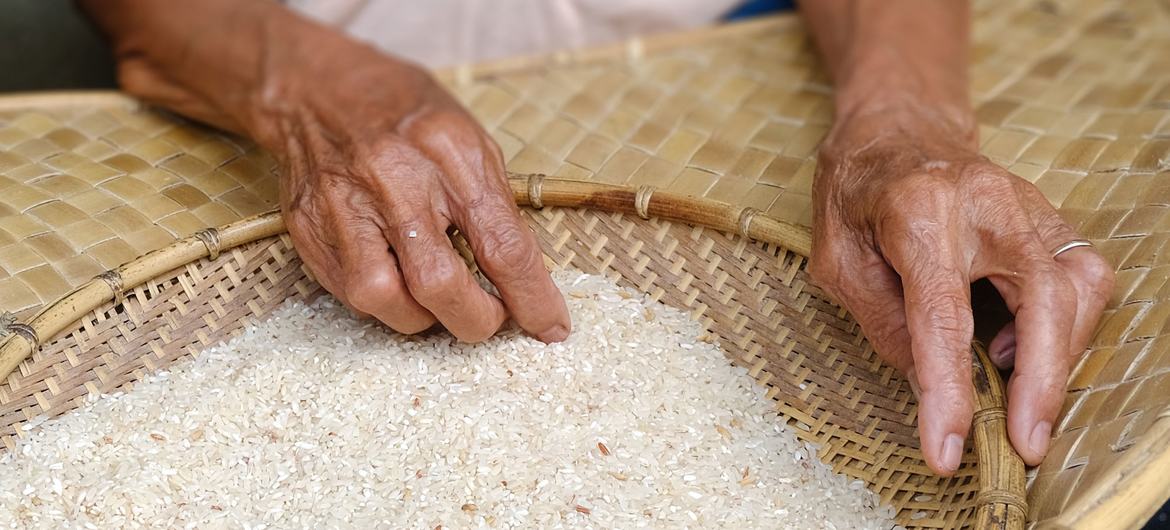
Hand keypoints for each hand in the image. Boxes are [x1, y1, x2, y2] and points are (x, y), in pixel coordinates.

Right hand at [90, 1, 569, 342]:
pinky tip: (398, 283)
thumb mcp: (470, 139)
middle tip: (489, 318)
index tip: (550, 327)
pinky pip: (349, 294)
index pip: (501, 245)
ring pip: (385, 300)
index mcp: (450, 153)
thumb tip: (525, 277)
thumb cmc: (406, 114)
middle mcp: (394, 182)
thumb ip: (496, 205)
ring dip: (423, 318)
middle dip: (475, 320)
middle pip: (439, 284)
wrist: (316, 87)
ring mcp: (343, 208)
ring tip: (437, 301)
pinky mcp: (308, 231)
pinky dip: (383, 302)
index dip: (532, 298)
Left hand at [808, 102, 1113, 474]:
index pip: (942, 314)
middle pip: (1041, 296)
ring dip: (1059, 358)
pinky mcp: (1046, 213)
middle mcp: (984, 201)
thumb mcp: (837, 259)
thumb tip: (928, 386)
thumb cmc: (854, 192)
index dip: (947, 390)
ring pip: (1077, 286)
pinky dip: (1067, 326)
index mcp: (917, 210)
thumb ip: (881, 320)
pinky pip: (1083, 275)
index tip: (946, 450)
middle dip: (1041, 382)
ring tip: (1019, 402)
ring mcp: (1025, 202)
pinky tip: (1022, 349)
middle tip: (1026, 446)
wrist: (894, 124)